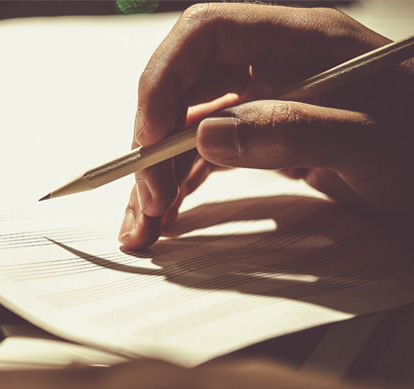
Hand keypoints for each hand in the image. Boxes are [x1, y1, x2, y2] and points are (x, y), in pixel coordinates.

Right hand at [119, 4, 413, 249]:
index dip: (163, 80)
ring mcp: (272, 100)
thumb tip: (205, 136)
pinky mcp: (272, 136)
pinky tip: (169, 216)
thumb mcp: (374, 145)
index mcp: (300, 40)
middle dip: (150, 143)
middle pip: (185, 86)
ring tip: (143, 227)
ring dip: (158, 174)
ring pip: (189, 126)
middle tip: (147, 204)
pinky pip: (209, 153)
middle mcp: (277, 64)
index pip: (204, 33)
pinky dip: (182, 184)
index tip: (148, 140)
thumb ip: (291, 132)